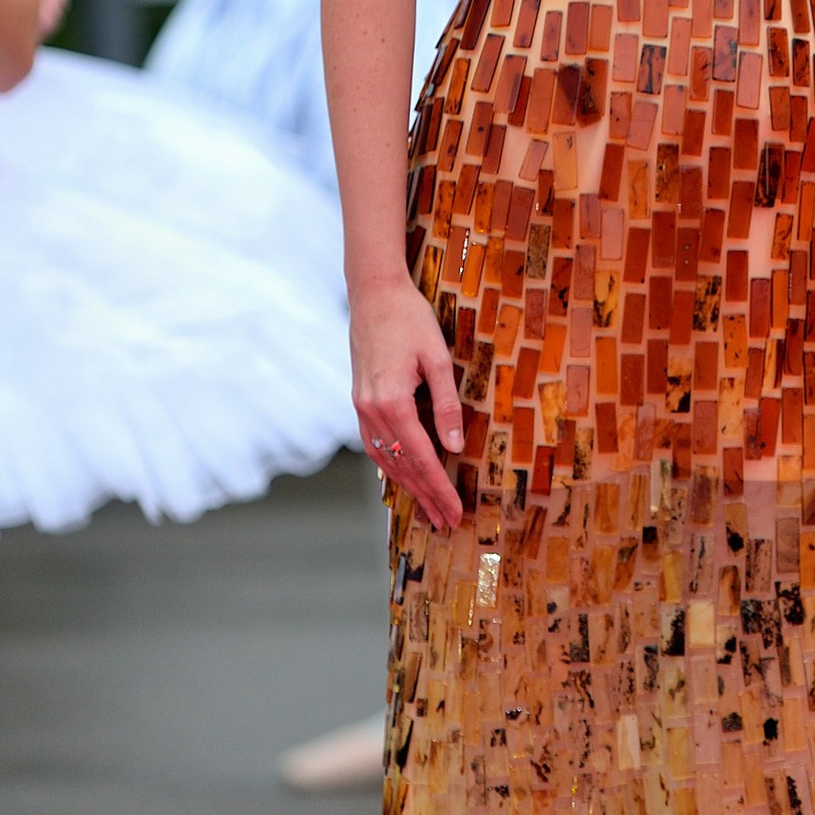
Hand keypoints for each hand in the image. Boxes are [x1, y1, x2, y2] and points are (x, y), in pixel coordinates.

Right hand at [352, 275, 464, 528]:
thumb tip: (455, 448)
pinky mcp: (359, 400)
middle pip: (402, 466)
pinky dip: (391, 465)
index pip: (421, 458)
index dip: (439, 488)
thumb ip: (446, 406)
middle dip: (426, 496)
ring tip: (428, 507)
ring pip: (385, 459)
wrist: (373, 293)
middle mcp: (371, 411)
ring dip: (407, 486)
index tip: (455, 511)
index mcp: (392, 402)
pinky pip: (375, 444)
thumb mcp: (438, 359)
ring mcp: (361, 407)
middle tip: (446, 521)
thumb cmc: (411, 319)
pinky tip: (403, 476)